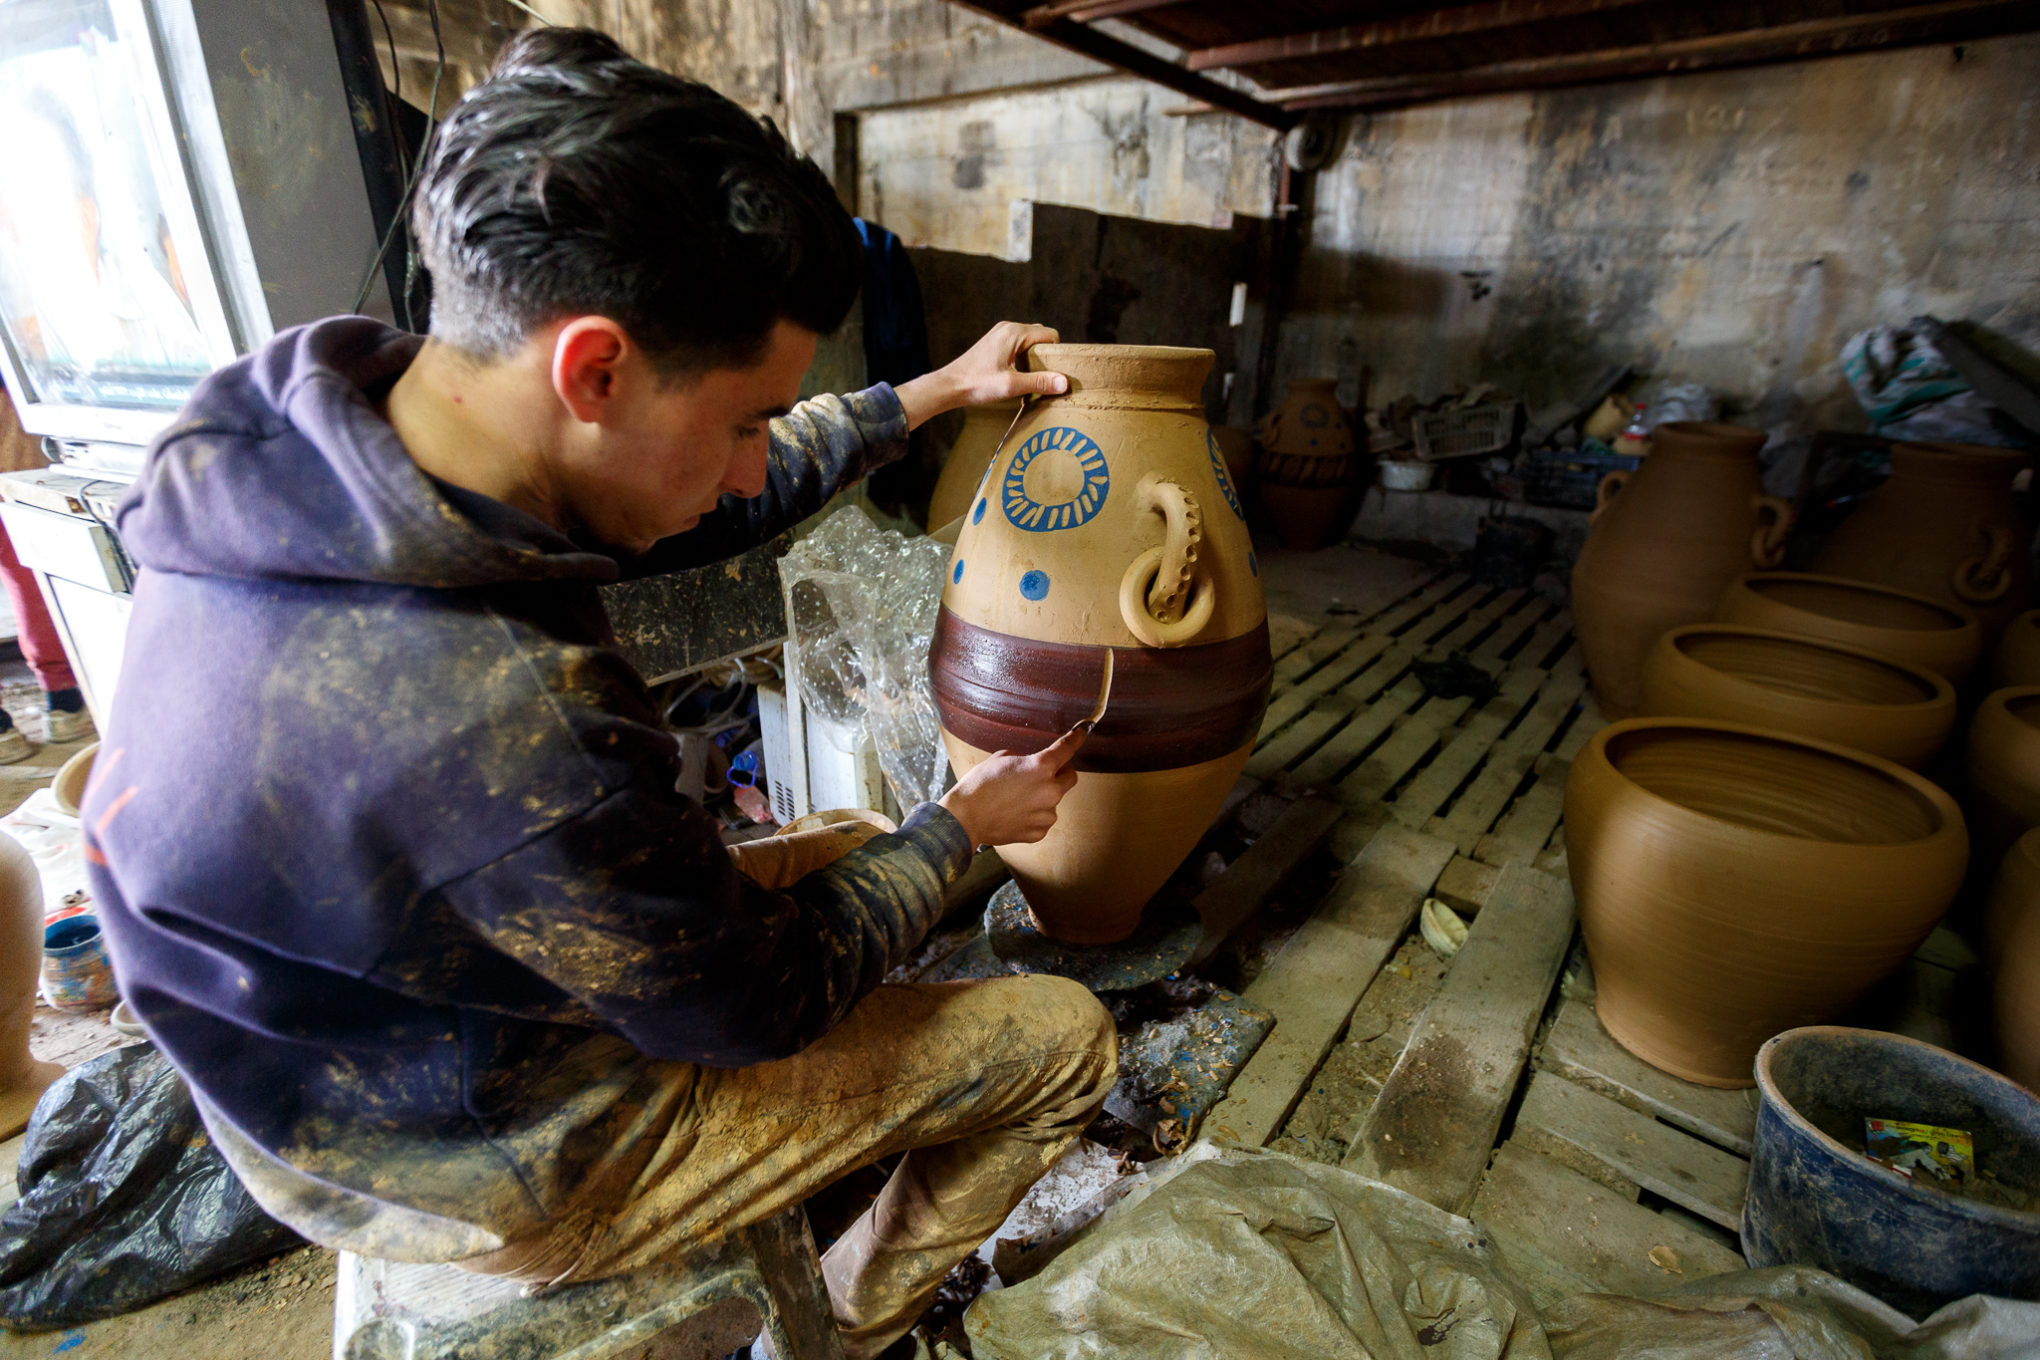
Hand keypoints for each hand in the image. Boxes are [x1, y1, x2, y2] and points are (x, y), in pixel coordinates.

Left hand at [896, 322, 1068, 430]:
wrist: (949, 386)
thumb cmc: (977, 384)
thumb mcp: (1011, 385)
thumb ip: (1039, 382)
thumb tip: (1064, 382)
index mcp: (1014, 332)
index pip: (1050, 335)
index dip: (1057, 353)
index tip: (1057, 371)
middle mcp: (1008, 328)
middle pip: (1041, 337)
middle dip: (1047, 355)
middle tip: (1046, 377)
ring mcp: (1000, 334)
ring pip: (1030, 342)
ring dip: (1035, 358)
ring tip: (1033, 379)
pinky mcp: (995, 343)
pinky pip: (1018, 346)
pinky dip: (1024, 358)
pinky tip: (1019, 375)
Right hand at [939, 727, 1084, 846]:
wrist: (965, 818)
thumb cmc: (979, 785)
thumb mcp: (1002, 758)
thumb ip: (1025, 759)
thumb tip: (1031, 766)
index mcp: (1041, 767)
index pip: (1067, 748)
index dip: (1076, 739)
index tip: (1082, 734)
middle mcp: (1050, 791)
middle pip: (1070, 777)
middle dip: (1060, 773)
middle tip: (1041, 773)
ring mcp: (1046, 814)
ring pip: (1054, 800)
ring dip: (1043, 796)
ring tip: (1016, 798)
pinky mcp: (1039, 832)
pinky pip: (1043, 819)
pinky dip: (1034, 814)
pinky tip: (1014, 812)